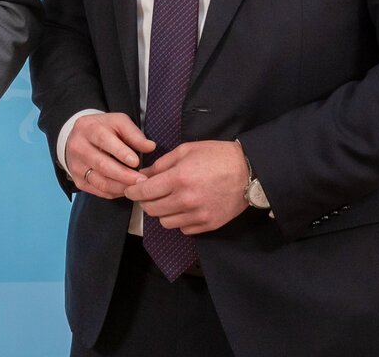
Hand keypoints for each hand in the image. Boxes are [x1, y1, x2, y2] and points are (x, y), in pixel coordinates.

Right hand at [65, 113, 153, 198]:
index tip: (136, 161)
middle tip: (142, 180)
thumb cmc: (103, 129)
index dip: (120, 152)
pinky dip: (115, 192)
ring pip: (100, 182)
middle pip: (101, 165)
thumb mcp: (118, 123)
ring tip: (137, 187)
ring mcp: (76, 166)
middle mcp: (78, 147)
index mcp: (87, 128)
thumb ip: (134, 134)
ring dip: (121, 187)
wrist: (79, 138)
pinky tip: (126, 189)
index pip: (104, 140)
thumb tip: (150, 146)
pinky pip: (98, 191)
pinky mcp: (78, 180)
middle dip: (124, 175)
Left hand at [124, 140, 249, 233]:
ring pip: (165, 222)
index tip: (131, 190)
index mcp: (178, 178)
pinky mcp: (208, 225)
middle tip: (150, 194)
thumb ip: (162, 164)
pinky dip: (180, 220)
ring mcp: (197, 215)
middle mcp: (186, 200)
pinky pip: (183, 229)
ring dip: (163, 212)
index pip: (145, 192)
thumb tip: (143, 175)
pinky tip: (186, 208)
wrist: (248, 171)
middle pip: (152, 210)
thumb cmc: (217, 156)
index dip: (133, 192)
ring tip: (170, 200)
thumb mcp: (186, 150)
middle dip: (146, 201)